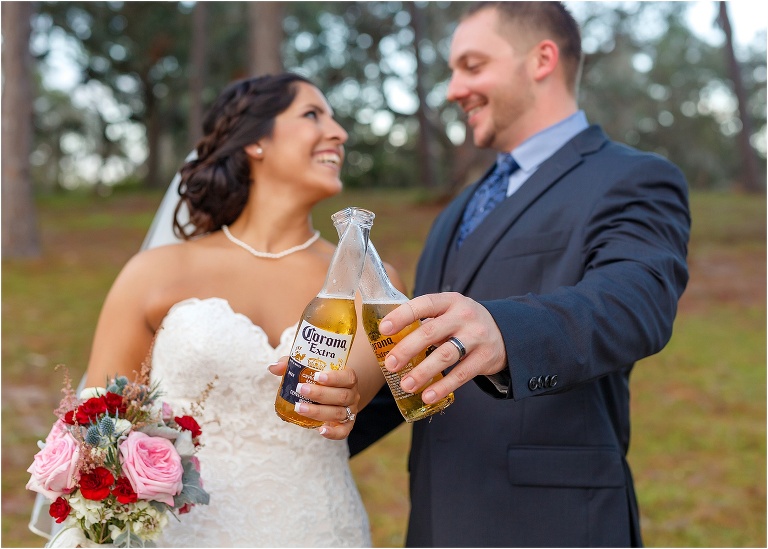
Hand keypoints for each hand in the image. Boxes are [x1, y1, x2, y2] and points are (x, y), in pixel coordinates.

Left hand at [268, 357, 359, 439]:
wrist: (336, 393)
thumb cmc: (321, 379)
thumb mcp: (310, 369)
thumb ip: (292, 365)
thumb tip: (273, 367)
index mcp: (348, 378)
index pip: (347, 377)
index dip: (334, 378)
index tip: (317, 376)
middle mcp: (352, 394)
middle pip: (341, 396)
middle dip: (320, 394)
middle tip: (301, 390)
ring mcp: (350, 411)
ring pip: (338, 413)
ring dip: (319, 411)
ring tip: (299, 408)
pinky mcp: (346, 425)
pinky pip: (343, 431)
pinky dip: (333, 433)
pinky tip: (321, 431)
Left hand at [379, 292, 506, 402]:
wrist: (507, 333)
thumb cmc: (464, 324)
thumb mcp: (449, 312)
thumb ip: (426, 322)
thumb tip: (389, 342)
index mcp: (450, 301)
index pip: (423, 304)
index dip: (402, 315)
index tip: (384, 329)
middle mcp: (464, 316)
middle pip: (430, 332)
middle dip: (407, 349)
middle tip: (390, 365)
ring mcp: (476, 337)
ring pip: (445, 355)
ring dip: (422, 372)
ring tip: (406, 385)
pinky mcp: (485, 358)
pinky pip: (460, 375)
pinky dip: (443, 387)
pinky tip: (427, 396)